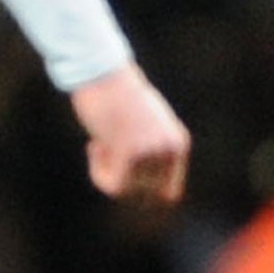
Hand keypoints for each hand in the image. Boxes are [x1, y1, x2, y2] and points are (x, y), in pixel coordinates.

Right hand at [70, 63, 190, 203]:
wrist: (104, 73)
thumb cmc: (118, 97)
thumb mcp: (144, 126)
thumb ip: (147, 152)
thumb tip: (138, 186)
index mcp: (177, 143)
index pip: (170, 194)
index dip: (144, 194)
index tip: (123, 177)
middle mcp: (170, 150)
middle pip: (147, 198)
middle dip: (123, 185)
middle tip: (109, 159)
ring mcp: (153, 152)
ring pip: (127, 193)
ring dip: (107, 177)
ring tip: (99, 146)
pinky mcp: (132, 152)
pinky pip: (114, 186)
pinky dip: (98, 174)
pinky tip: (95, 144)